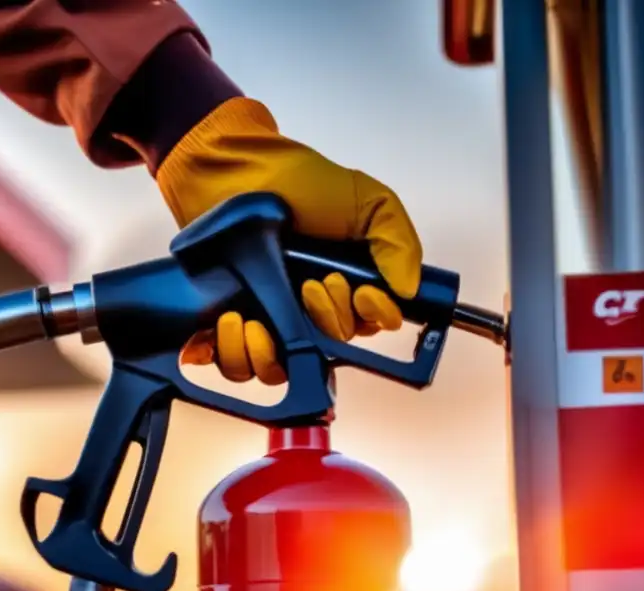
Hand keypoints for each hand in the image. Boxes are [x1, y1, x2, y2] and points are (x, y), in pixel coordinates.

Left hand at [156, 97, 421, 384]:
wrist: (235, 169)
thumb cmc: (297, 181)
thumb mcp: (367, 201)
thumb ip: (398, 240)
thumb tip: (410, 289)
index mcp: (350, 283)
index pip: (374, 323)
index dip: (374, 315)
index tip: (363, 291)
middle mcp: (312, 307)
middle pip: (334, 347)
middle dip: (329, 318)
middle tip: (314, 283)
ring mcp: (272, 319)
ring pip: (287, 367)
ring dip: (284, 346)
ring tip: (276, 309)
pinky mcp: (233, 327)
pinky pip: (240, 366)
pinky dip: (242, 354)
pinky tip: (240, 321)